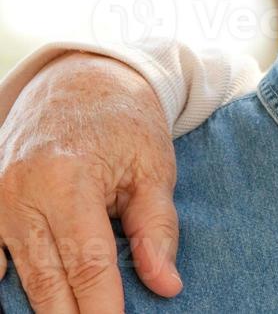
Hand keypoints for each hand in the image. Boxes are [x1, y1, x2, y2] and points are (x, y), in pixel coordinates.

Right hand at [0, 53, 181, 312]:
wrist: (77, 81)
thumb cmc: (124, 122)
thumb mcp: (153, 166)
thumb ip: (156, 227)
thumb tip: (167, 285)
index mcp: (66, 180)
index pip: (87, 264)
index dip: (102, 307)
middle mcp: (19, 195)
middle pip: (46, 281)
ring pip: (19, 278)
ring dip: (46, 308)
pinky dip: (10, 286)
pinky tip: (28, 306)